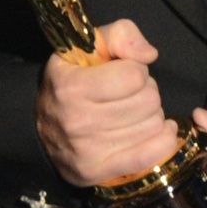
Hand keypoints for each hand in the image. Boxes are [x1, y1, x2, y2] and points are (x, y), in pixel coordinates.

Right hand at [36, 19, 178, 186]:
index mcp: (71, 86)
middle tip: (129, 96)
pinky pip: (150, 155)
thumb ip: (122, 35)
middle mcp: (77, 120)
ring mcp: (87, 150)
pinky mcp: (98, 171)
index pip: (134, 75)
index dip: (136, 70)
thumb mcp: (90, 47)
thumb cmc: (74, 80)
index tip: (124, 74)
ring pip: (153, 125)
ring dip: (151, 116)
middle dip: (146, 93)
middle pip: (149, 101)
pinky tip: (161, 131)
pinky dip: (163, 141)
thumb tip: (149, 55)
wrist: (43, 127)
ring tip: (132, 113)